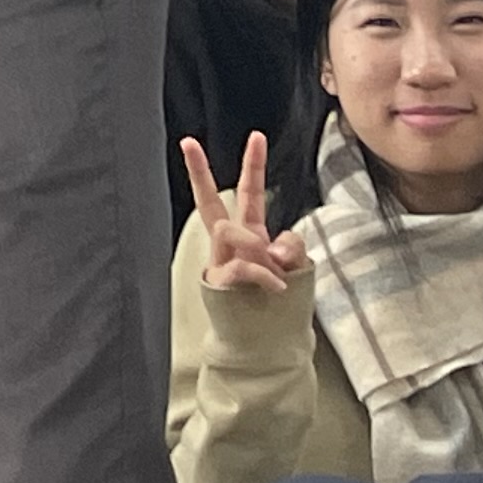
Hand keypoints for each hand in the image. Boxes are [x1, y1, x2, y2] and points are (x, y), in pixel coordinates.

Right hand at [180, 130, 308, 294]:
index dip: (252, 165)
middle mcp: (230, 244)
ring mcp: (221, 261)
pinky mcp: (219, 281)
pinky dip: (264, 275)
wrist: (264, 347)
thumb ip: (290, 246)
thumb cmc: (279, 306)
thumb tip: (271, 245)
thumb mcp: (296, 269)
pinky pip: (242, 264)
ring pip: (230, 229)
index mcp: (249, 236)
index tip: (250, 135)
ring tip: (276, 277)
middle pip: (209, 201)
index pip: (246, 195)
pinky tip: (277, 287)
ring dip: (258, 250)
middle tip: (187, 142)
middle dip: (199, 171)